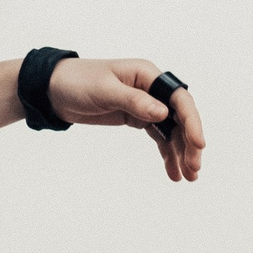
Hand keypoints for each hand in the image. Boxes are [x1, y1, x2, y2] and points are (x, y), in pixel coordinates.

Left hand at [44, 58, 206, 182]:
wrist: (53, 89)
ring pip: (171, 130)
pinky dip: (166, 154)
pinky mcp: (136, 118)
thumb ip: (133, 101)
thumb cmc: (77, 82)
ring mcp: (145, 104)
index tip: (199, 144)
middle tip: (194, 169)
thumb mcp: (103, 91)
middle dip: (189, 144)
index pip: (178, 99)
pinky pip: (158, 136)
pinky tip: (172, 172)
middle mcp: (151, 89)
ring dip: (180, 153)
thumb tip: (163, 113)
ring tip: (188, 177)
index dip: (192, 122)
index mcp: (147, 75)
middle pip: (180, 118)